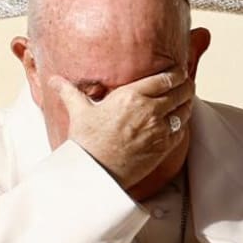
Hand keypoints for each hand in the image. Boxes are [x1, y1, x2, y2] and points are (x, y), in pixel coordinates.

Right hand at [50, 68, 193, 194]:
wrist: (96, 171)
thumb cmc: (87, 142)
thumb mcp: (78, 111)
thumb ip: (70, 92)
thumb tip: (54, 80)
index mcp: (131, 95)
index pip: (164, 78)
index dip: (176, 73)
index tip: (178, 72)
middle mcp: (149, 109)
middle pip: (180, 91)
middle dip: (186, 85)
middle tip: (187, 83)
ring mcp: (159, 129)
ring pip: (184, 110)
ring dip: (187, 103)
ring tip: (186, 99)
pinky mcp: (164, 146)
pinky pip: (181, 130)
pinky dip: (183, 123)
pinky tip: (180, 121)